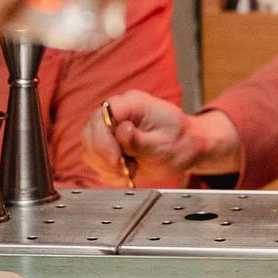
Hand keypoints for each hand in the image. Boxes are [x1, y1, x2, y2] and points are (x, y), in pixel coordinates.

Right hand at [82, 89, 240, 184]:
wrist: (187, 149)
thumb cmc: (181, 142)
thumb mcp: (165, 145)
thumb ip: (140, 140)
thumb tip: (122, 131)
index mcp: (132, 104)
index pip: (103, 115)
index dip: (104, 140)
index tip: (116, 159)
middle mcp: (117, 113)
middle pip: (90, 133)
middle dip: (105, 157)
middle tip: (125, 168)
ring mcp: (110, 129)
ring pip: (90, 149)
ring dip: (106, 167)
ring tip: (130, 169)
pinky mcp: (108, 145)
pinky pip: (96, 161)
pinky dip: (108, 173)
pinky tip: (126, 173)